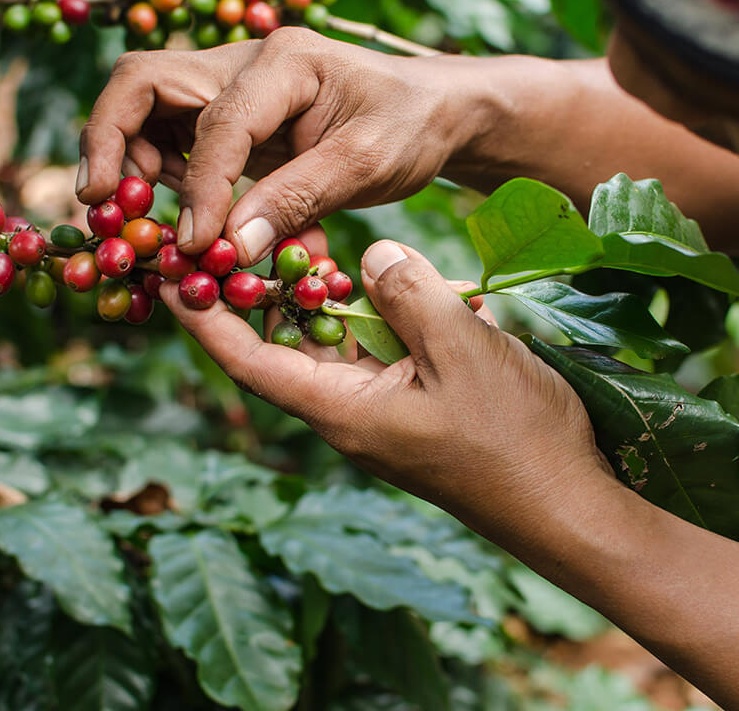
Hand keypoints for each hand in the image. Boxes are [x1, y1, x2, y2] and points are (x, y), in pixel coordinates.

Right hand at [78, 28, 492, 263]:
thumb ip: (297, 201)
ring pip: (145, 110)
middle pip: (143, 83)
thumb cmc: (409, 128)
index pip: (216, 121)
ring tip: (135, 220)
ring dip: (129, 163)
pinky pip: (172, 140)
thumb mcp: (366, 165)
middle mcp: (243, 63)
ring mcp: (230, 87)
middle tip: (101, 206)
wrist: (432, 112)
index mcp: (283, 62)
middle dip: (110, 142)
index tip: (196, 245)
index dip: (200, 187)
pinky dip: (161, 178)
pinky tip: (178, 219)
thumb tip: (229, 248)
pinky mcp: (230, 117)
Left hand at [159, 235, 614, 542]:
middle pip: (283, 347)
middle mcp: (348, 414)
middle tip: (242, 233)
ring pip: (332, 346)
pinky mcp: (413, 408)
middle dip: (261, 292)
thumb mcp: (461, 350)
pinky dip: (372, 316)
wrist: (569, 504)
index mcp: (340, 410)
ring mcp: (381, 414)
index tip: (169, 273)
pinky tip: (388, 281)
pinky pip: (375, 354)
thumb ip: (408, 294)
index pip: (248, 360)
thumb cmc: (515, 438)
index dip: (204, 317)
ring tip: (308, 242)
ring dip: (322, 298)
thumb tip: (370, 255)